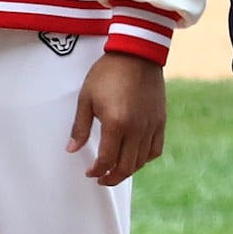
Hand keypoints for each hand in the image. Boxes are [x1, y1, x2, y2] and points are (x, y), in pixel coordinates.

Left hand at [69, 50, 167, 186]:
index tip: (90, 173)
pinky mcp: (160, 121)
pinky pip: (155, 149)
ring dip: (127, 170)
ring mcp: (151, 126)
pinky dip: (145, 159)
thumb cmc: (107, 74)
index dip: (97, 171)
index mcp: (116, 124)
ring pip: (141, 161)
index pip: (107, 159)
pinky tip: (134, 158)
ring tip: (115, 171)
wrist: (136, 55)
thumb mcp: (86, 98)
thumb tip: (72, 150)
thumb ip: (80, 127)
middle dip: (112, 177)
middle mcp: (136, 129)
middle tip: (101, 179)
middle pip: (126, 166)